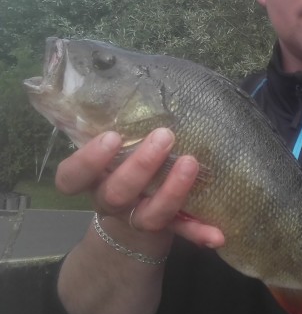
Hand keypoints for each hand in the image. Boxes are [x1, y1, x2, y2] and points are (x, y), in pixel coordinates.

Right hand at [55, 128, 224, 248]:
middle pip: (116, 193)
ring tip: (191, 163)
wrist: (131, 217)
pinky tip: (217, 233)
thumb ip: (124, 124)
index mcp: (94, 178)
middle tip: (165, 136)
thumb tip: (143, 80)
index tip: (112, 137)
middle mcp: (111, 200)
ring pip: (149, 215)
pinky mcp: (164, 229)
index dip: (88, 161)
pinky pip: (181, 233)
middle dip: (140, 166)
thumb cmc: (124, 163)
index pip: (71, 177)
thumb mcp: (117, 146)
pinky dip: (199, 232)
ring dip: (172, 192)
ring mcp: (137, 218)